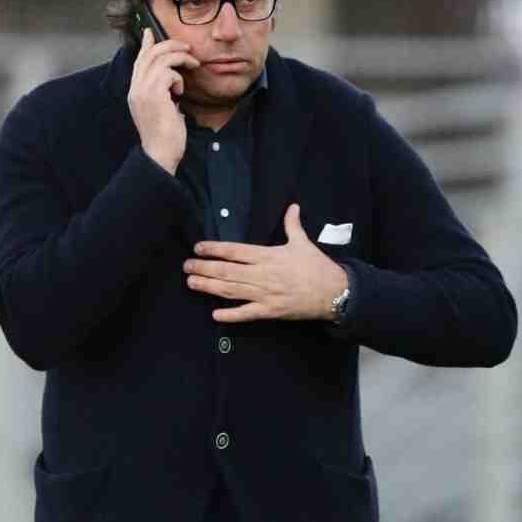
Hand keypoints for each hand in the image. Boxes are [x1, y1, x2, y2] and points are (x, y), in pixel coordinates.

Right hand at [129, 28, 199, 173]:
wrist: (160, 153)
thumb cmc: (165, 135)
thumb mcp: (162, 108)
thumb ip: (162, 93)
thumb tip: (173, 80)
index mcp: (135, 91)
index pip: (139, 61)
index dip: (146, 45)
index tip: (150, 32)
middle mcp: (135, 88)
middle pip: (149, 54)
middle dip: (170, 45)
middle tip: (187, 48)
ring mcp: (142, 90)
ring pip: (161, 59)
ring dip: (180, 59)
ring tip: (193, 65)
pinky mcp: (154, 94)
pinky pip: (169, 73)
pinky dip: (179, 79)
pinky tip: (180, 93)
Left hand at [184, 204, 348, 322]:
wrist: (334, 292)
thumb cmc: (317, 267)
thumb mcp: (303, 243)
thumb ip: (292, 225)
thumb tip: (292, 206)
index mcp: (268, 256)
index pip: (235, 251)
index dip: (215, 249)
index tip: (198, 248)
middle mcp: (263, 275)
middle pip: (227, 271)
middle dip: (204, 268)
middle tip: (186, 266)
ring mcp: (265, 294)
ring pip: (231, 290)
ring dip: (209, 287)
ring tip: (191, 283)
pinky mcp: (270, 311)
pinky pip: (247, 314)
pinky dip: (230, 315)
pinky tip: (215, 315)